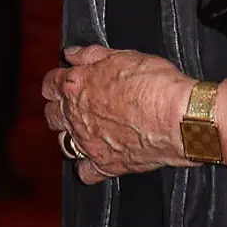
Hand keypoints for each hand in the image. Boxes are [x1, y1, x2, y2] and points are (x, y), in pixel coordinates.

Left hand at [42, 46, 226, 185]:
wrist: (177, 117)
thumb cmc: (154, 83)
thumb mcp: (122, 55)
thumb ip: (91, 55)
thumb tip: (72, 54)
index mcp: (76, 86)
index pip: (49, 84)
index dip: (56, 81)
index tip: (63, 81)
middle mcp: (77, 116)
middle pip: (52, 114)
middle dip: (58, 108)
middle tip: (71, 105)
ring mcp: (90, 143)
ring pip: (63, 143)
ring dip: (69, 136)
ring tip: (82, 130)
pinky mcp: (107, 165)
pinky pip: (85, 172)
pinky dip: (87, 167)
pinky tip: (95, 159)